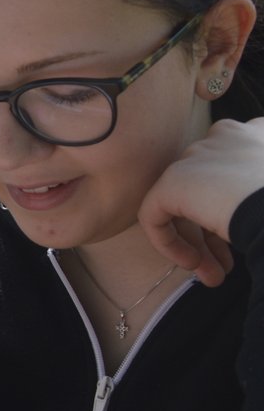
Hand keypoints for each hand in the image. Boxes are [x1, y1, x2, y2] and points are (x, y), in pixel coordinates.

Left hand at [140, 118, 263, 286]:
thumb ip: (257, 192)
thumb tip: (247, 209)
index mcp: (257, 134)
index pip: (237, 163)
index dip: (240, 202)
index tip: (251, 227)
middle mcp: (226, 136)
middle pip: (211, 188)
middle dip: (218, 231)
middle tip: (229, 263)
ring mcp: (197, 157)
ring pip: (189, 206)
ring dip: (202, 245)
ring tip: (215, 276)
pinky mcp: (172, 181)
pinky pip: (156, 214)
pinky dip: (169, 243)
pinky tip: (194, 264)